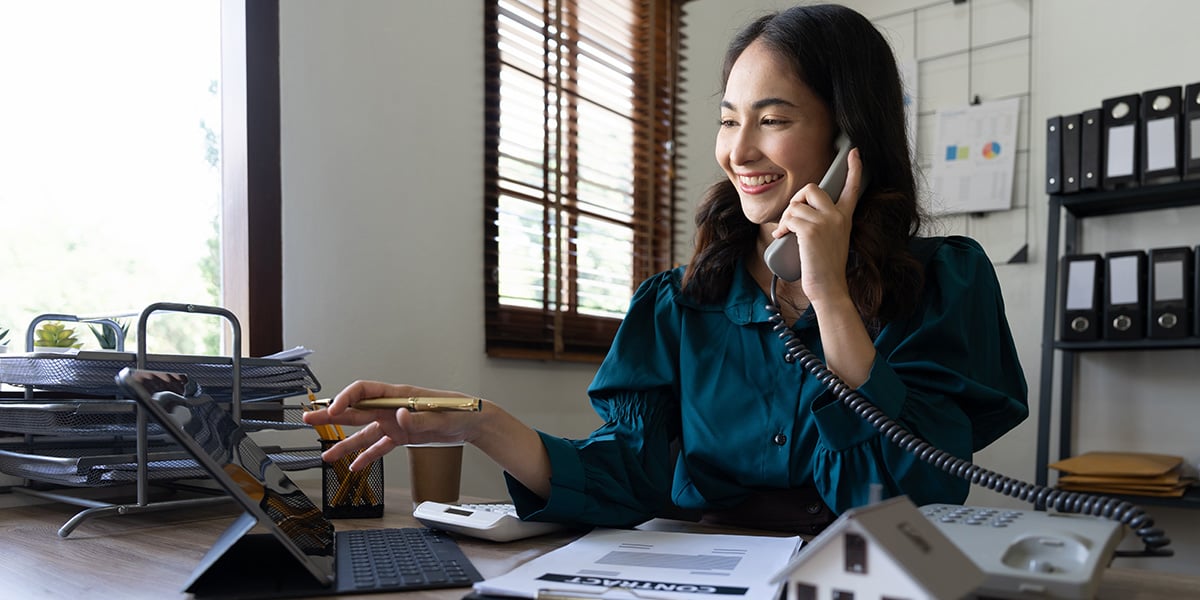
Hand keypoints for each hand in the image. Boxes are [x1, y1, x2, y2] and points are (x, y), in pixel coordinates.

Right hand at [302, 380, 481, 470]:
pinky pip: (379, 446)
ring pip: (364, 433)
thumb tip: (399, 414)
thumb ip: (418, 417)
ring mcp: (395, 423)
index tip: (334, 411)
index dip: (346, 399)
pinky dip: (367, 456)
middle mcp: (392, 408)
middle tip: (309, 419)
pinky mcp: (402, 436)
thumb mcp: (442, 415)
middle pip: (356, 411)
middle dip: (332, 416)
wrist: (474, 422)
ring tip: (326, 455)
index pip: (364, 392)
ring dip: (344, 443)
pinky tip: (354, 466)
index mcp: (399, 395)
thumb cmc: (460, 411)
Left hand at [770, 147, 864, 305]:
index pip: (853, 187)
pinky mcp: (812, 230)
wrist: (829, 288)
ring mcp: (826, 222)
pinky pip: (790, 218)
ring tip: (787, 234)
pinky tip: (782, 236)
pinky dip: (782, 227)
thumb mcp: (831, 239)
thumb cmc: (825, 267)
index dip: (854, 168)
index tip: (854, 152)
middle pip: (812, 189)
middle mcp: (838, 216)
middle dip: (796, 199)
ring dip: (786, 220)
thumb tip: (799, 211)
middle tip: (793, 217)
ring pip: (796, 206)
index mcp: (845, 217)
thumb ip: (822, 222)